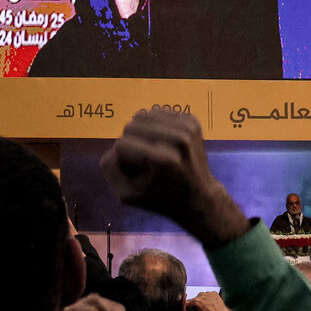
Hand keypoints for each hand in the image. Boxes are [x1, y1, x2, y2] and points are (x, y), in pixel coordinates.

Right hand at [100, 109, 248, 246]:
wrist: (199, 195)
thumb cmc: (161, 199)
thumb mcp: (128, 195)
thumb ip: (111, 170)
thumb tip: (111, 149)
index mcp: (164, 159)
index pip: (122, 144)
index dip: (121, 158)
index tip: (133, 171)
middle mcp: (178, 139)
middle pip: (131, 126)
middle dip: (130, 142)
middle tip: (142, 160)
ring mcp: (187, 127)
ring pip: (143, 115)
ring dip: (141, 132)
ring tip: (151, 149)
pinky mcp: (192, 120)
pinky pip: (158, 112)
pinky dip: (154, 125)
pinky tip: (161, 141)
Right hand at [185, 291, 233, 310]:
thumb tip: (182, 308)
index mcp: (194, 302)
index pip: (185, 303)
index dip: (186, 308)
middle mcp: (201, 295)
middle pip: (193, 300)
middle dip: (194, 306)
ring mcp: (208, 293)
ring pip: (201, 297)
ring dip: (202, 302)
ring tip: (207, 310)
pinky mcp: (214, 293)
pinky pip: (207, 296)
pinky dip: (208, 300)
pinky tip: (211, 307)